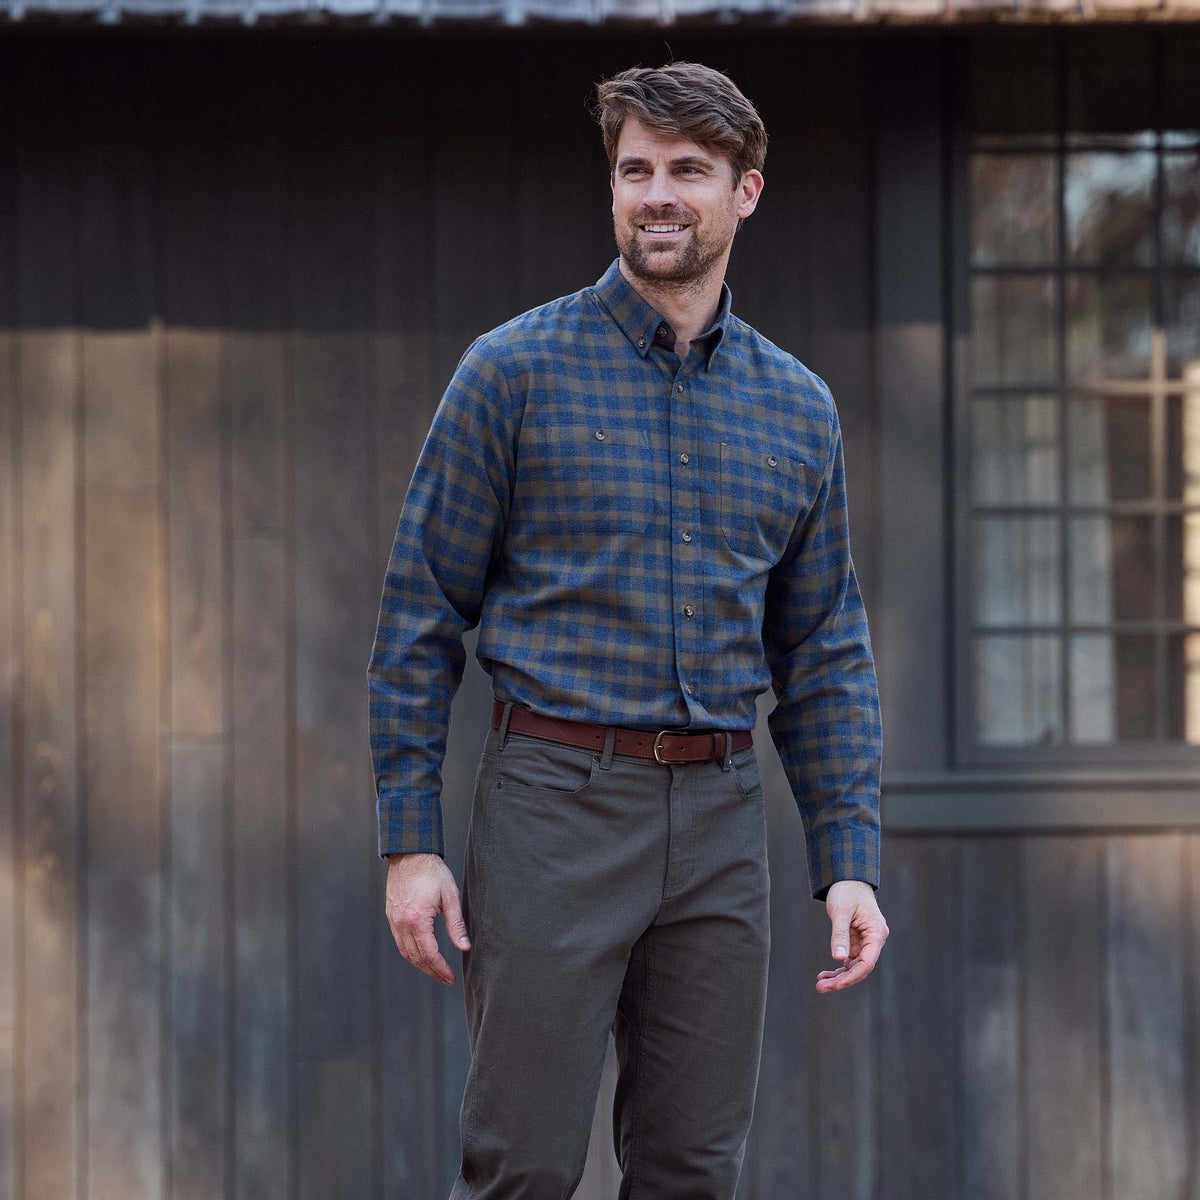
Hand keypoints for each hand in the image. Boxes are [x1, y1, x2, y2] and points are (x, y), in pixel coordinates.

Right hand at [385, 853, 471, 984]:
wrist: (410, 854)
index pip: (429, 954)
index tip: (451, 977)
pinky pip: (399, 941)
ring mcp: (394, 920)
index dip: (441, 969)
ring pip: (405, 952)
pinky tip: (421, 954)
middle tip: (445, 978)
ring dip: (420, 964)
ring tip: (435, 969)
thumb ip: (456, 924)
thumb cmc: (432, 872)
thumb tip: (464, 947)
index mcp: (417, 920)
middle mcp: (401, 923)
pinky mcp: (391, 915)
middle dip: (431, 971)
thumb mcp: (450, 896)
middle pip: (416, 957)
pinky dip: (410, 952)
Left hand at [815, 879, 887, 993]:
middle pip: (860, 968)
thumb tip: (838, 958)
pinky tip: (825, 974)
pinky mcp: (857, 942)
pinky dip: (838, 967)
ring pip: (854, 966)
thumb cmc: (846, 892)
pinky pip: (849, 960)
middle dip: (842, 980)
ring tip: (820, 983)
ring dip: (838, 976)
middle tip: (820, 987)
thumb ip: (840, 934)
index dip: (852, 976)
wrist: (848, 879)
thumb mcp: (840, 911)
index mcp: (876, 933)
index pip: (867, 962)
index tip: (836, 984)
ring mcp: (866, 942)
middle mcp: (874, 940)